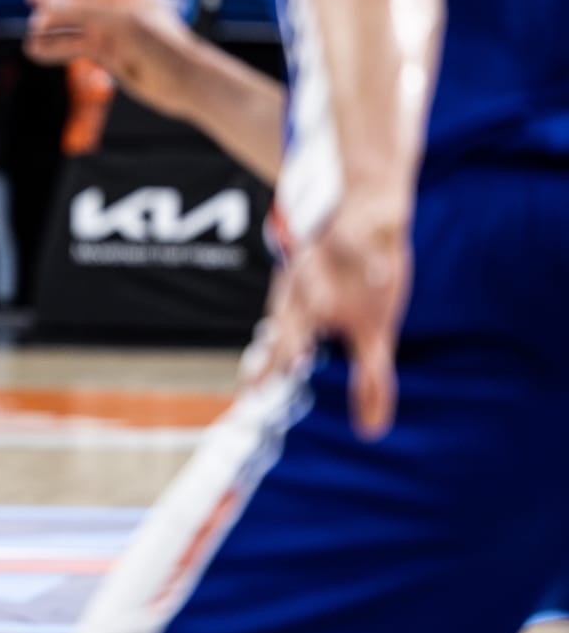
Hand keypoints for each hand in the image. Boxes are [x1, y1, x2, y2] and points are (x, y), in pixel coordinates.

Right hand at [24, 0, 194, 117]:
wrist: (180, 82)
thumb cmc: (160, 44)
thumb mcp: (117, 20)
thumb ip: (77, 9)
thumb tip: (43, 5)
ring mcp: (104, 23)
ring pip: (62, 14)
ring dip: (46, 22)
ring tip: (38, 34)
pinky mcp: (100, 49)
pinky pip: (65, 43)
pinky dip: (49, 47)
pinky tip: (36, 50)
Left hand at [247, 200, 411, 439]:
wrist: (367, 199)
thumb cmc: (360, 274)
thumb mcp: (370, 330)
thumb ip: (370, 382)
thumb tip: (372, 433)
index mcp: (306, 306)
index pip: (283, 342)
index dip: (268, 366)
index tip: (252, 393)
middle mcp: (313, 280)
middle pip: (297, 310)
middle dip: (289, 335)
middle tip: (287, 361)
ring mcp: (337, 252)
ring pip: (323, 271)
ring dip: (323, 290)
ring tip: (325, 310)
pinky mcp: (369, 227)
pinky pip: (368, 242)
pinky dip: (372, 257)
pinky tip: (380, 274)